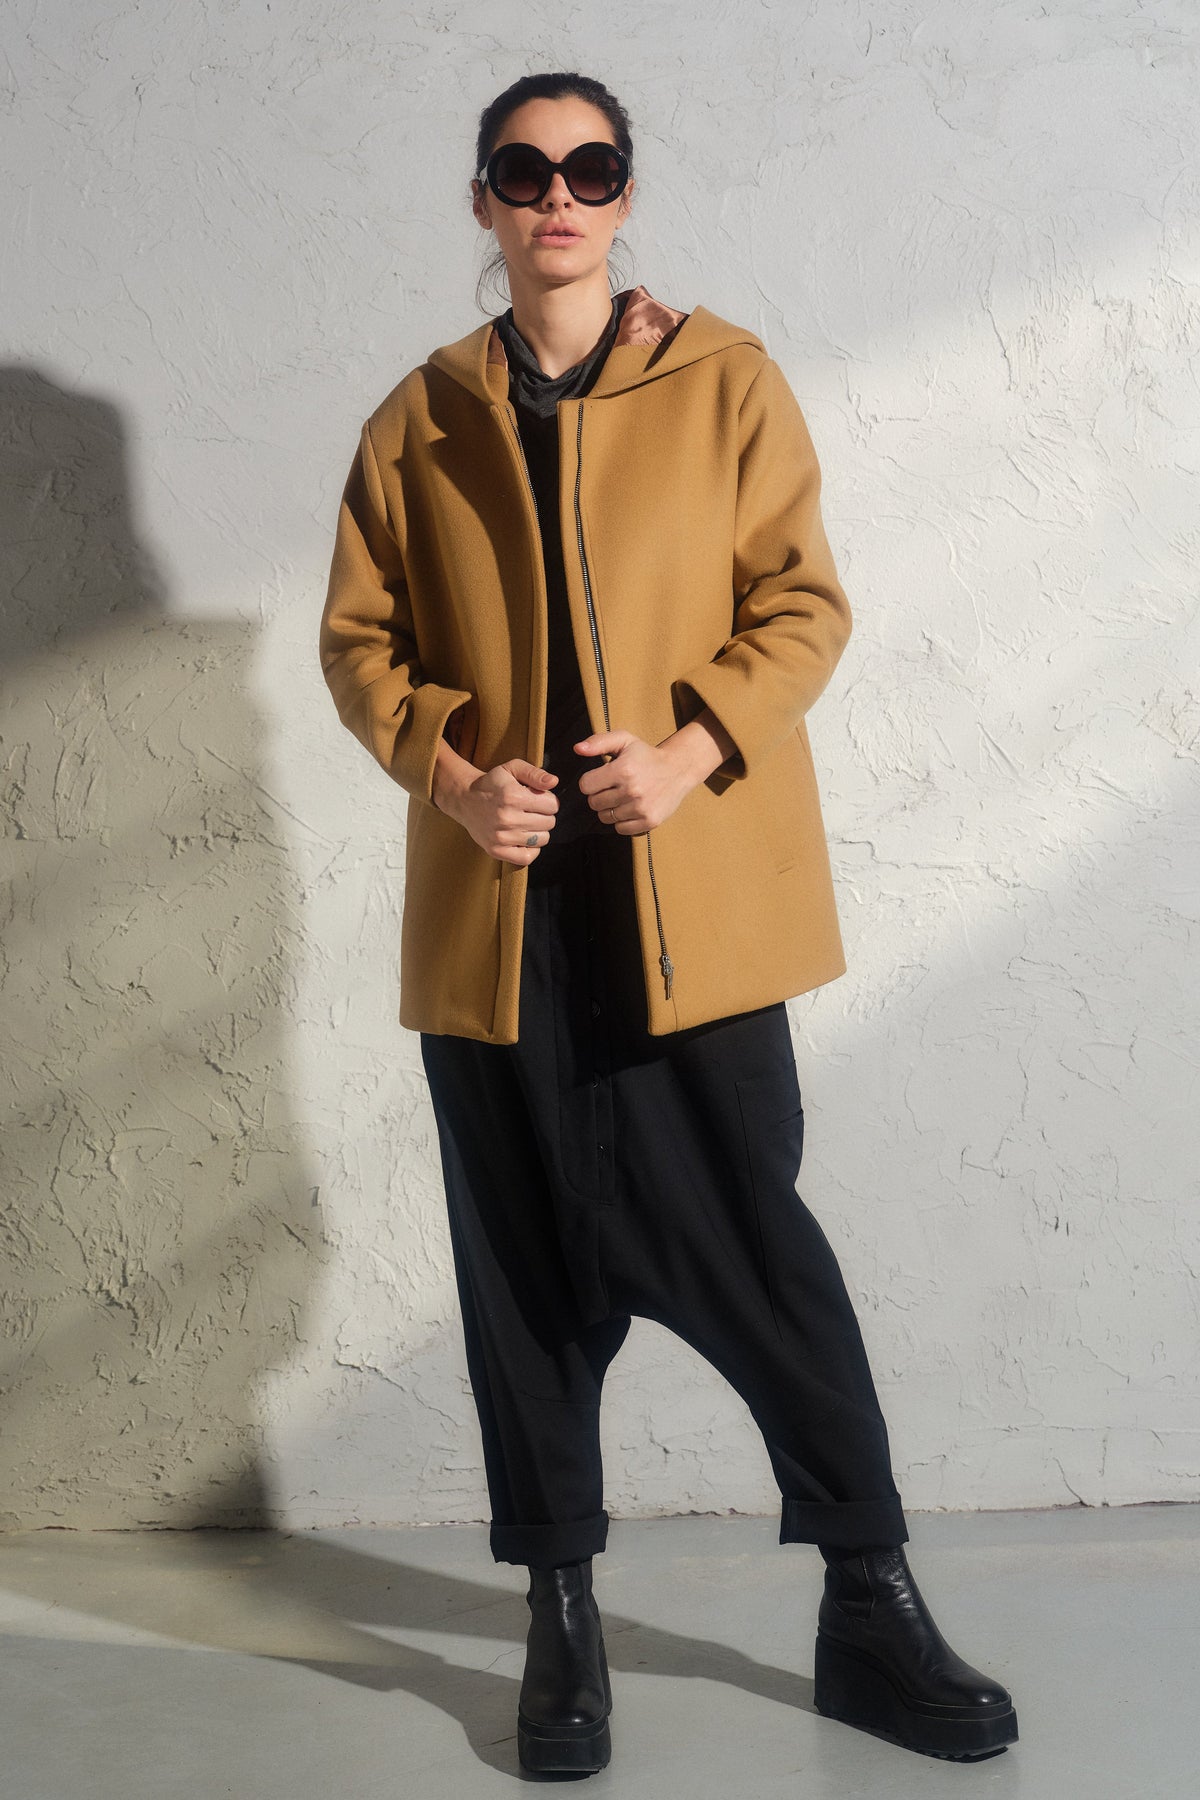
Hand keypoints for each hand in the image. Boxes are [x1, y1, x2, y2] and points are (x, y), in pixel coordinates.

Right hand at [439, 758, 559, 864]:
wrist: (465, 799)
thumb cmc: (492, 783)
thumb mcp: (512, 768)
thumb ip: (535, 773)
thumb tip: (554, 782)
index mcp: (513, 796)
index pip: (552, 805)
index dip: (549, 800)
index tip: (538, 798)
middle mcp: (507, 818)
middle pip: (549, 823)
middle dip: (544, 814)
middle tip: (530, 810)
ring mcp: (501, 837)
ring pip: (542, 839)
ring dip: (538, 830)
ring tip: (526, 822)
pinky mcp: (496, 850)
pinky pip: (527, 857)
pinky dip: (531, 848)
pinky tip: (523, 837)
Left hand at [575, 730, 702, 833]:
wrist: (678, 769)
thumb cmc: (646, 755)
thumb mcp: (624, 740)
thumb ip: (598, 742)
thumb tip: (578, 748)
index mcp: (623, 769)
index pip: (586, 785)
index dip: (590, 781)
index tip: (601, 777)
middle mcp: (632, 790)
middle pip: (594, 803)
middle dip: (599, 795)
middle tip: (613, 787)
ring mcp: (641, 808)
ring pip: (605, 817)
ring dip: (610, 808)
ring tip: (622, 797)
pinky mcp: (649, 821)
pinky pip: (620, 829)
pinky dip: (621, 821)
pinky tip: (630, 808)